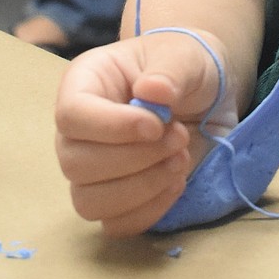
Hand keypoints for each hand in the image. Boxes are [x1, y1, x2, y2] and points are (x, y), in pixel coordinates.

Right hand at [55, 29, 228, 235]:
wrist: (207, 94)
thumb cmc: (185, 65)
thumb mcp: (184, 55)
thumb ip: (169, 70)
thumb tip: (152, 91)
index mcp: (84, 83)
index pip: (72, 115)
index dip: (112, 127)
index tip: (157, 125)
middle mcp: (78, 130)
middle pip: (76, 164)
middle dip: (135, 158)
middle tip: (179, 137)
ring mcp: (91, 169)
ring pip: (89, 201)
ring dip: (142, 187)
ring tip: (181, 159)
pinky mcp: (114, 199)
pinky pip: (114, 224)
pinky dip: (148, 210)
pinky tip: (177, 182)